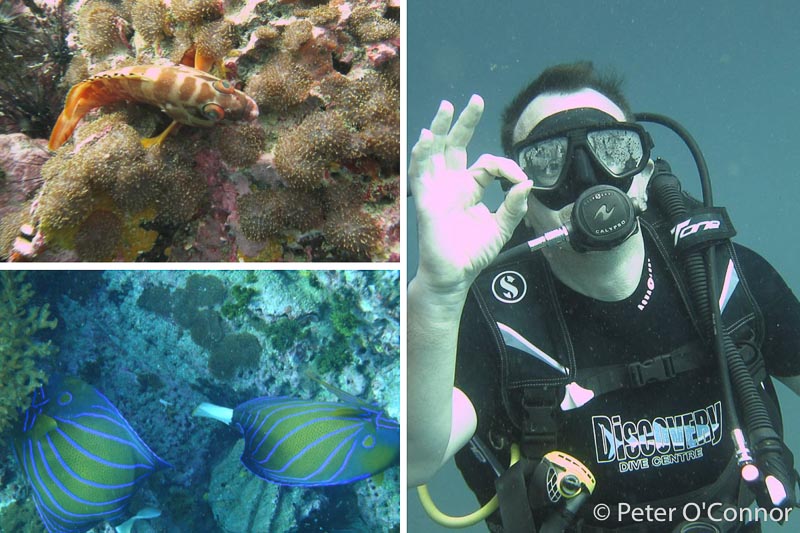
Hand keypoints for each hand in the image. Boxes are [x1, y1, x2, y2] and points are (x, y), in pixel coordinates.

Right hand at [409, 95, 532, 294]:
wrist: (455, 275)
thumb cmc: (473, 253)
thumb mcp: (501, 227)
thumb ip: (513, 205)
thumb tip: (527, 182)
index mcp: (470, 188)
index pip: (487, 163)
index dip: (506, 166)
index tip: (520, 180)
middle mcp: (452, 183)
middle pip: (456, 144)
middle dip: (465, 121)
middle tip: (475, 100)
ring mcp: (438, 188)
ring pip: (435, 151)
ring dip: (439, 128)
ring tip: (446, 106)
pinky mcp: (426, 198)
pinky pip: (420, 171)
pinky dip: (423, 153)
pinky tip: (429, 137)